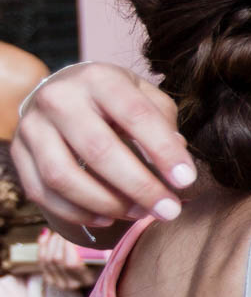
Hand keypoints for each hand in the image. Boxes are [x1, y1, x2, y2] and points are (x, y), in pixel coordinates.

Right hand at [10, 64, 194, 226]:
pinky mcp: (18, 153)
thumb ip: (163, 122)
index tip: (186, 180)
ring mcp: (33, 126)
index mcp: (99, 79)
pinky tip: (107, 217)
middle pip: (99, 150)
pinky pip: (42, 192)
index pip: (135, 115)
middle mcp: (60, 98)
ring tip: (139, 213)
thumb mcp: (144, 97)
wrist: (62, 94)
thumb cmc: (114, 100)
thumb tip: (178, 158)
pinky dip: (76, 212)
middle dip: (139, 186)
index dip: (163, 150)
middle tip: (169, 210)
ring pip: (64, 176)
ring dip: (106, 203)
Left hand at [34, 229, 98, 292]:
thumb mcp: (106, 257)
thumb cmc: (103, 261)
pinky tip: (46, 234)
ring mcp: (58, 282)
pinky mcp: (49, 278)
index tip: (72, 232)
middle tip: (65, 229)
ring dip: (50, 242)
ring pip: (46, 259)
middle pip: (57, 260)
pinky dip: (42, 245)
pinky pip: (41, 260)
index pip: (71, 264)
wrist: (93, 274)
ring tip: (58, 232)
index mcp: (86, 279)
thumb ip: (102, 250)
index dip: (68, 247)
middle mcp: (70, 284)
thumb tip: (96, 235)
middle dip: (58, 241)